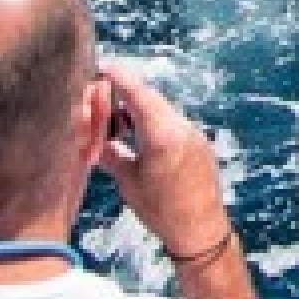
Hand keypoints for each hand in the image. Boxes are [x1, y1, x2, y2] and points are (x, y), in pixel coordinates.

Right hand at [94, 60, 232, 259]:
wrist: (201, 231)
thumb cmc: (161, 210)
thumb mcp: (127, 180)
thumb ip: (110, 151)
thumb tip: (97, 137)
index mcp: (162, 135)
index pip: (138, 93)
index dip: (120, 77)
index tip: (105, 67)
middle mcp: (182, 128)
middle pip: (148, 99)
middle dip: (123, 96)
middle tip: (100, 108)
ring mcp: (195, 135)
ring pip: (160, 111)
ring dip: (137, 111)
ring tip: (117, 129)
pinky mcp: (200, 144)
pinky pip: (173, 124)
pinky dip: (153, 124)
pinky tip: (139, 139)